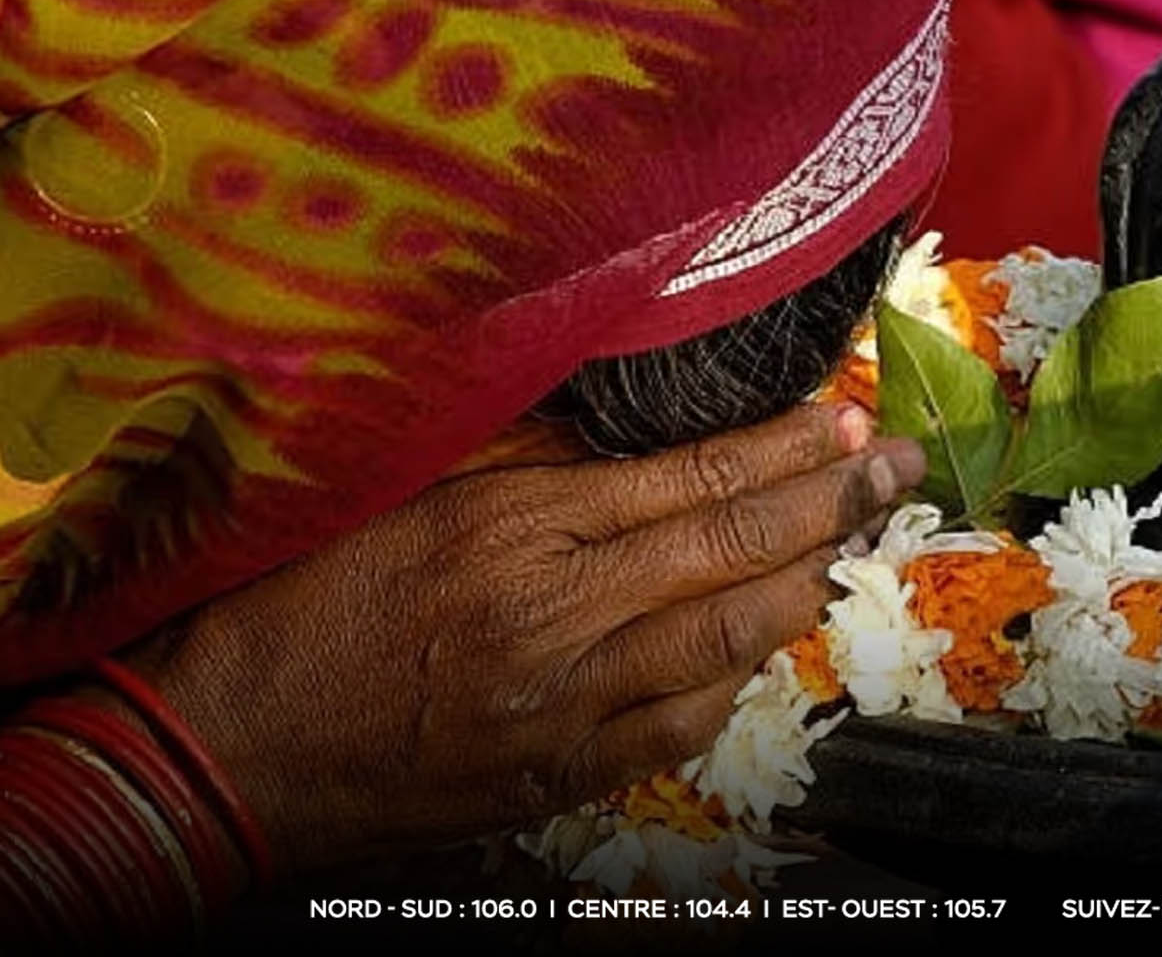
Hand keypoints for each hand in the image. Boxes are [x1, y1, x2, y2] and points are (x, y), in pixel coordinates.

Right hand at [119, 404, 923, 872]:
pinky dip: (735, 679)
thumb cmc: (304, 604)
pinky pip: (682, 729)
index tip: (842, 416)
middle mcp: (556, 613)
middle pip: (729, 549)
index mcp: (514, 527)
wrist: (233, 749)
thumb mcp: (402, 493)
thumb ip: (520, 452)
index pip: (690, 477)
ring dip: (804, 586)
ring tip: (854, 543)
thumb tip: (629, 418)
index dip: (781, 446)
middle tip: (897, 466)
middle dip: (830, 502)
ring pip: (725, 638)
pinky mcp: (562, 776)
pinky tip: (762, 643)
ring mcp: (567, 706)